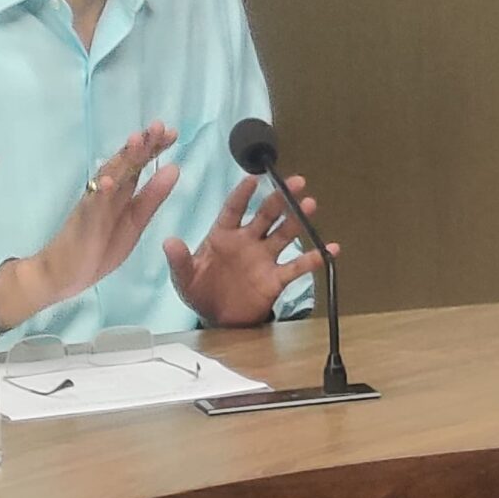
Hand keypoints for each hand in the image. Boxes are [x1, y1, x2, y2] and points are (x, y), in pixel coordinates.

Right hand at [0, 123, 180, 330]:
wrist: (63, 276)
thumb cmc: (99, 249)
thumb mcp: (135, 223)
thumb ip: (152, 198)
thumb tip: (174, 168)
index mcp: (121, 193)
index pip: (139, 165)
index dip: (154, 148)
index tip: (173, 132)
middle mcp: (106, 192)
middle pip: (125, 164)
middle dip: (142, 144)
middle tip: (160, 126)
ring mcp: (92, 205)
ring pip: (108, 177)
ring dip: (122, 158)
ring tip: (137, 140)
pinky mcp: (81, 222)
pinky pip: (90, 206)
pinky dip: (99, 192)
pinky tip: (109, 181)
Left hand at [163, 172, 335, 327]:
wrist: (216, 319)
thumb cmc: (200, 291)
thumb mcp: (184, 278)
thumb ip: (179, 260)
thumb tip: (168, 241)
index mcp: (223, 235)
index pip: (234, 208)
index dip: (243, 193)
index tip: (253, 177)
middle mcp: (248, 241)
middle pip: (266, 215)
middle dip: (280, 198)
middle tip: (296, 181)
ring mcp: (264, 258)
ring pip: (283, 234)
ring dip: (296, 220)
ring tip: (310, 204)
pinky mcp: (275, 279)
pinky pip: (296, 267)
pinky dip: (314, 258)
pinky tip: (330, 249)